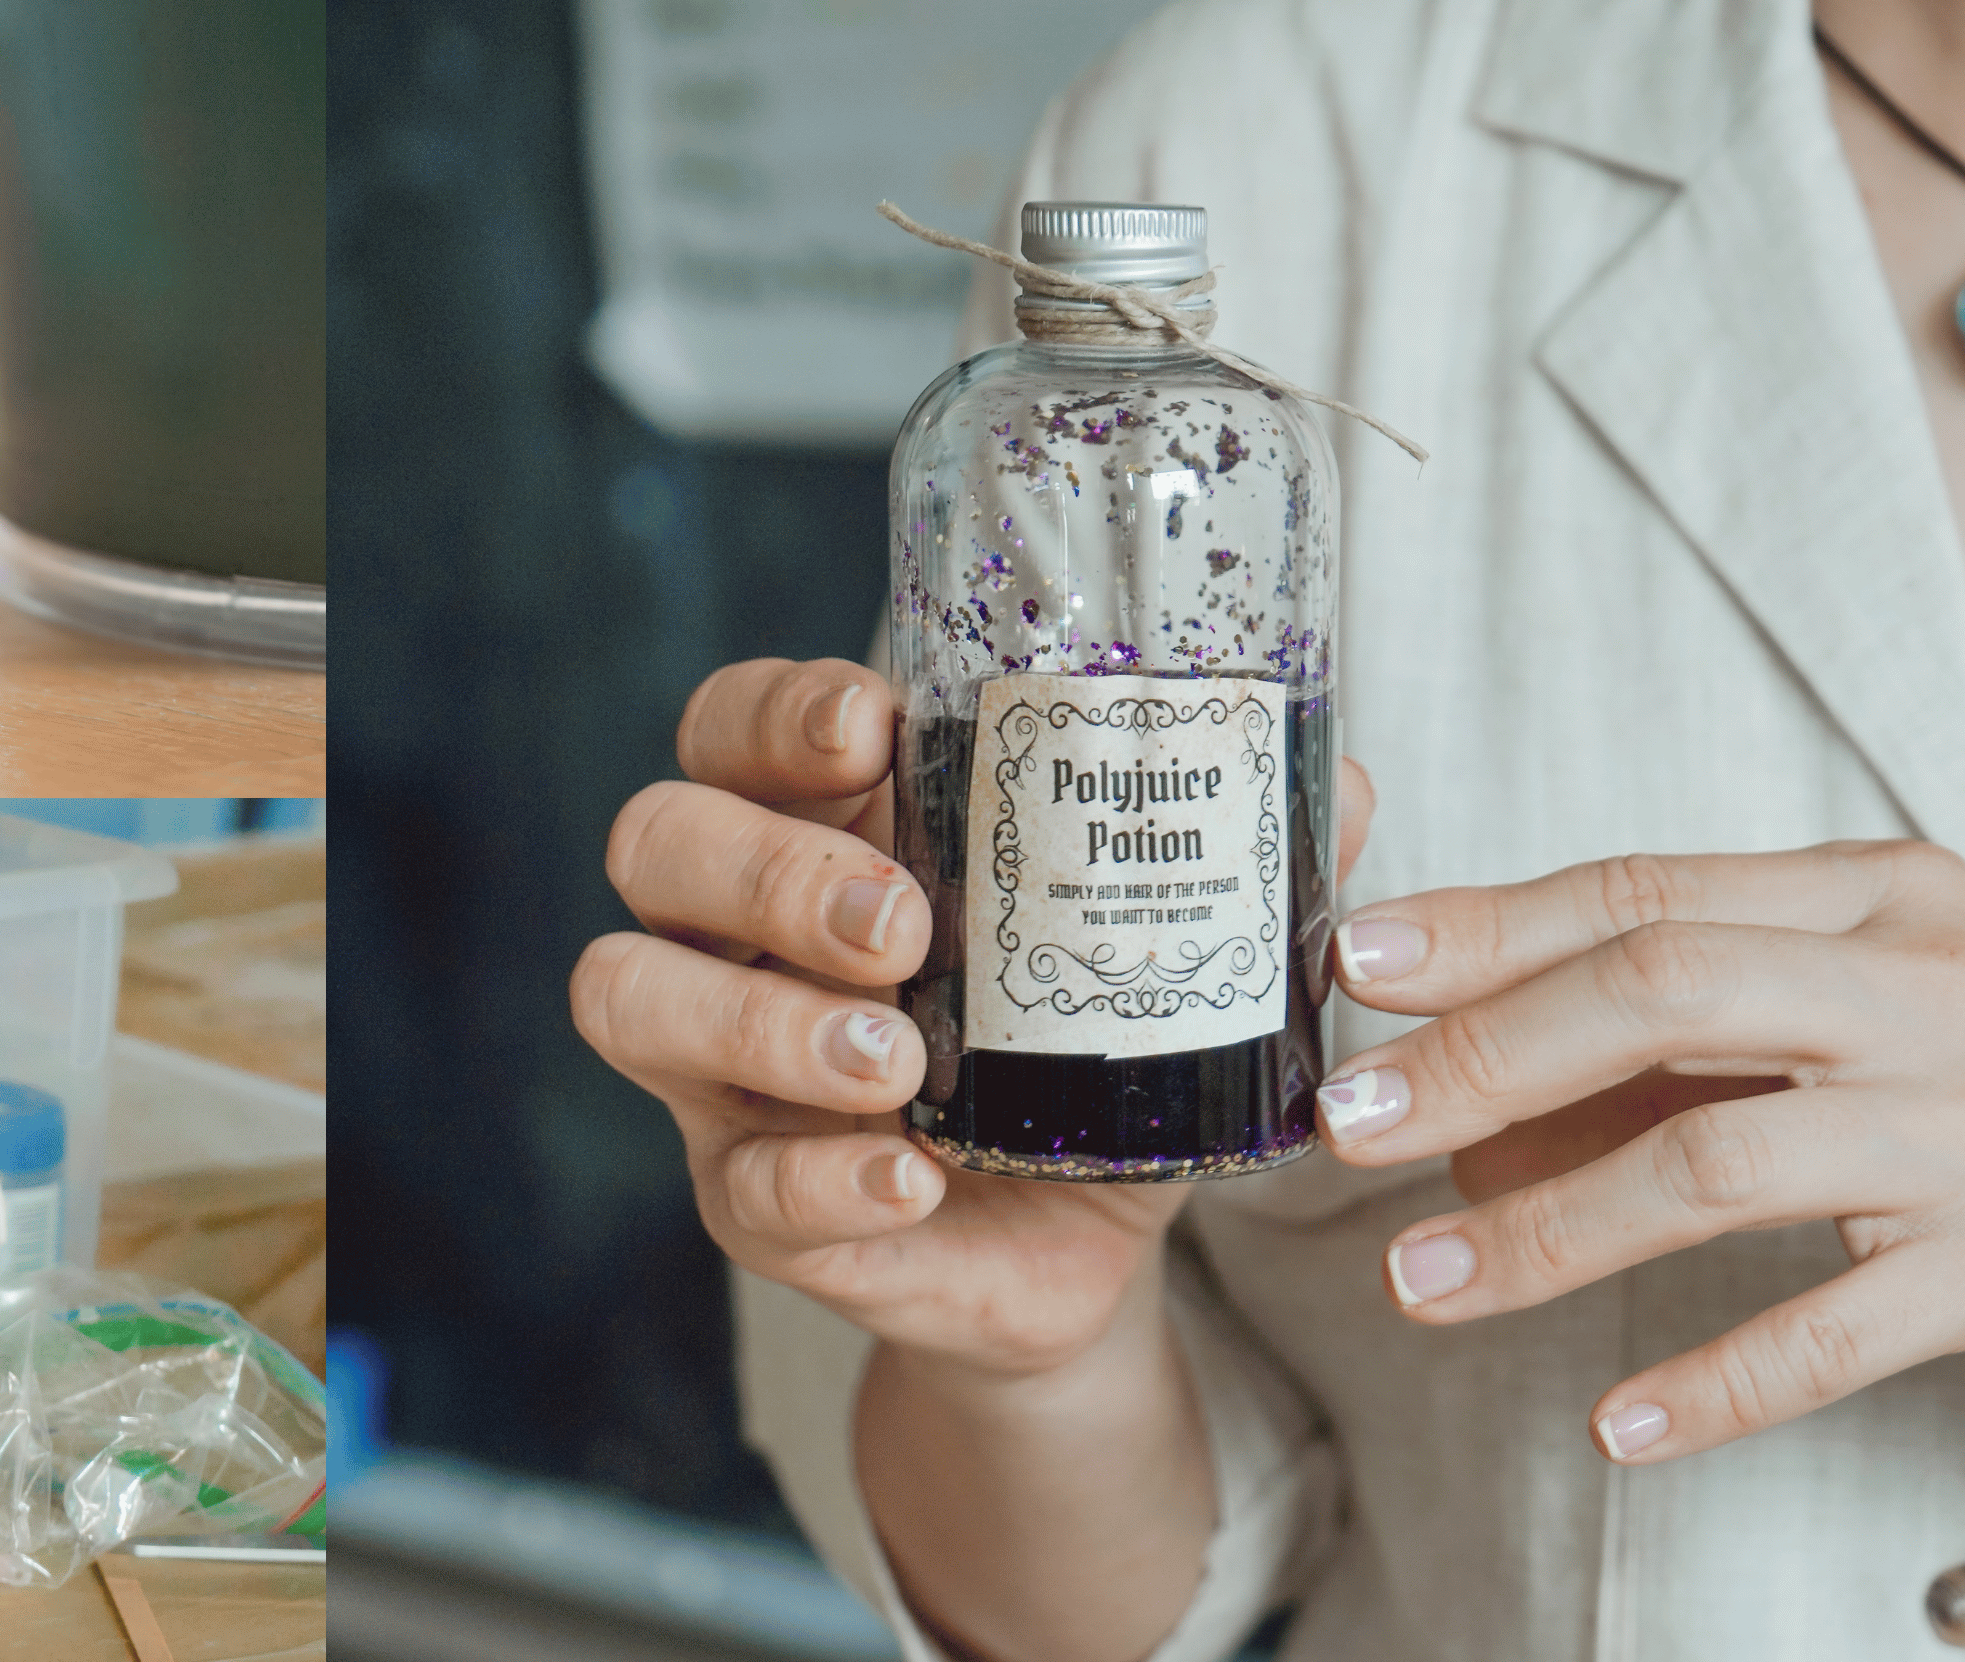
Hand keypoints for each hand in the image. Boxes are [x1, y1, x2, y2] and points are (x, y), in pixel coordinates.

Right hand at [569, 658, 1372, 1377]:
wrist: (1072, 1249)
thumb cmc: (1085, 1052)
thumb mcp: (1154, 946)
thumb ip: (1222, 860)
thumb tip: (1335, 775)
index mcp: (821, 828)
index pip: (730, 726)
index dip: (774, 714)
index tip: (868, 726)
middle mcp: (736, 933)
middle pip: (656, 840)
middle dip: (767, 866)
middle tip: (902, 922)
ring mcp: (720, 1069)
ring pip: (629, 994)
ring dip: (756, 1020)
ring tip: (892, 1060)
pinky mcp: (746, 1200)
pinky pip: (735, 1184)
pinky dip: (820, 1176)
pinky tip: (908, 1177)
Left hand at [1320, 840, 1964, 1463]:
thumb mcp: (1847, 1006)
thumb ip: (1665, 1043)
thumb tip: (1458, 1113)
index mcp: (1873, 900)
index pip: (1642, 897)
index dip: (1484, 930)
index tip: (1352, 963)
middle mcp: (1924, 993)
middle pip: (1660, 994)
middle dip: (1483, 1058)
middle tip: (1351, 1125)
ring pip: (1715, 1162)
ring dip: (1546, 1228)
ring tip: (1419, 1282)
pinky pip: (1832, 1333)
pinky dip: (1712, 1383)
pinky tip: (1614, 1423)